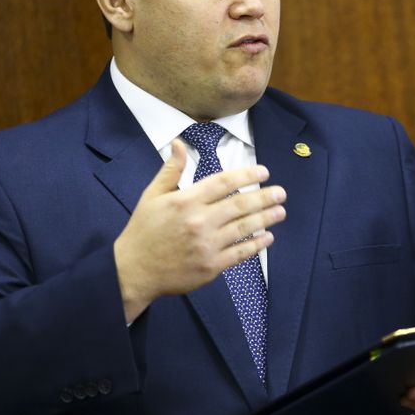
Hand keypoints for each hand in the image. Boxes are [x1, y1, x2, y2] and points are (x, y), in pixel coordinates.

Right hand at [114, 139, 286, 322]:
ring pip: (245, 228)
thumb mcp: (152, 195)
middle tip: (281, 192)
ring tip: (280, 211)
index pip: (224, 182)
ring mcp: (207, 245)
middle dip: (264, 197)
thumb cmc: (143, 231)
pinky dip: (257, 244)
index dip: (247, 175)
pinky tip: (268, 237)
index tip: (264, 172)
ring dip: (266, 218)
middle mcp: (199, 221)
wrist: (133, 271)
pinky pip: (240, 253)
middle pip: (240, 204)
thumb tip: (179, 143)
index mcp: (186, 200)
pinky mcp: (211, 266)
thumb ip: (171, 170)